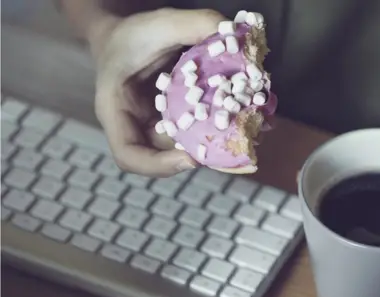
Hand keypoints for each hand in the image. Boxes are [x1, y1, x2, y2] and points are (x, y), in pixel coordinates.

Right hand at [92, 8, 225, 175]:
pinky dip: (214, 127)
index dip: (159, 165)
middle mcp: (134, 127)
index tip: (191, 158)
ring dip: (210, 143)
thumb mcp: (159, 23)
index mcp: (115, 111)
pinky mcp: (172, 122)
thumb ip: (194, 24)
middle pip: (161, 158)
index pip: (128, 154)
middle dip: (195, 155)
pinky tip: (238, 115)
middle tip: (227, 149)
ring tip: (239, 132)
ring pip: (181, 147)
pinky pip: (192, 132)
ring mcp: (154, 127)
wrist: (128, 34)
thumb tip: (233, 33)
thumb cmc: (134, 32)